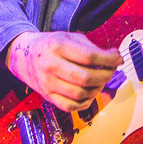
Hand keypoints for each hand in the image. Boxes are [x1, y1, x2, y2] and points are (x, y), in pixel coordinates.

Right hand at [6, 31, 121, 112]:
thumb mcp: (69, 37)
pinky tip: (90, 92)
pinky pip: (70, 107)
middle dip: (105, 75)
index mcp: (57, 46)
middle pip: (86, 77)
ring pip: (80, 94)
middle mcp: (50, 65)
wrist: (24, 56)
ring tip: (101, 81)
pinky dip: (86, 102)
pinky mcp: (47, 96)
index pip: (89, 57)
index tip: (119, 59)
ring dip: (97, 89)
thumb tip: (114, 58)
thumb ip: (91, 47)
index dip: (108, 60)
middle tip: (111, 71)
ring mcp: (47, 83)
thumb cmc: (51, 45)